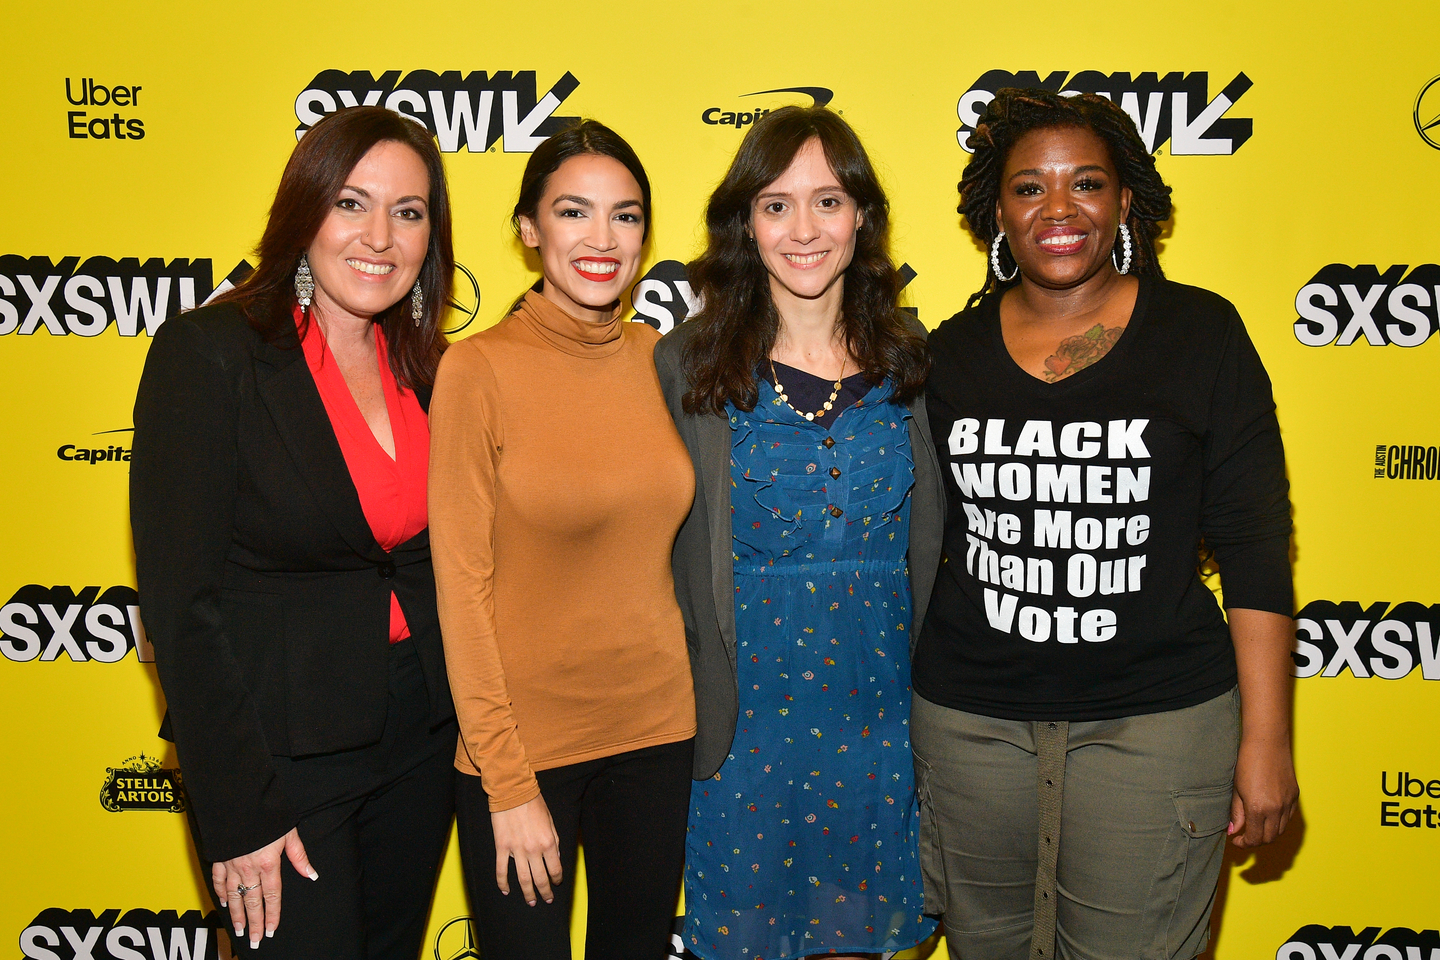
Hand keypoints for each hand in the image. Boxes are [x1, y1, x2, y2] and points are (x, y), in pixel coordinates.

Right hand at [212, 827, 317, 948]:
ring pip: (234, 896)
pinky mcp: (220, 859)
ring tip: (240, 929)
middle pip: (252, 901)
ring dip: (237, 914)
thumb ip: (299, 856)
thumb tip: (311, 874)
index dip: (272, 914)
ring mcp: (232, 865)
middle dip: (254, 922)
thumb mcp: (289, 833)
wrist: (239, 802)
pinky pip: (219, 881)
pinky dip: (221, 894)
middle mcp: (249, 868)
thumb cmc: (267, 815)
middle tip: (255, 939)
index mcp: (269, 863)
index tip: (271, 929)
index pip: (272, 896)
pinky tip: (224, 904)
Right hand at [490, 795, 561, 905]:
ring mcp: (516, 850)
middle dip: (545, 892)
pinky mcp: (501, 847)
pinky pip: (502, 870)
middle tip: (546, 899)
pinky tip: (506, 891)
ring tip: (531, 902)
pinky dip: (503, 883)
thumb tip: (555, 856)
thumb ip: (554, 840)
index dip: (557, 879)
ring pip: (523, 879)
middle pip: (540, 878)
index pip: (555, 868)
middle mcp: (533, 850)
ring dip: (528, 893)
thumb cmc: (534, 803)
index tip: (556, 883)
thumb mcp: (551, 820)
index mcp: (548, 842)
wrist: (513, 792)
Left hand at [1228, 735, 1298, 847]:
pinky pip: (1288, 818)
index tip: (1236, 840)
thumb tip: (1233, 831)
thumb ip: (1237, 813)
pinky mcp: (1295, 796)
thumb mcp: (1236, 789)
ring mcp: (1288, 803)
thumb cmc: (1246, 762)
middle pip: (1269, 838)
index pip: (1255, 839)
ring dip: (1267, 834)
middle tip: (1244, 836)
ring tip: (1255, 827)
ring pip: (1280, 830)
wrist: (1267, 742)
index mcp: (1259, 808)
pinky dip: (1278, 823)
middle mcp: (1276, 809)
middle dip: (1256, 841)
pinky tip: (1267, 816)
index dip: (1244, 843)